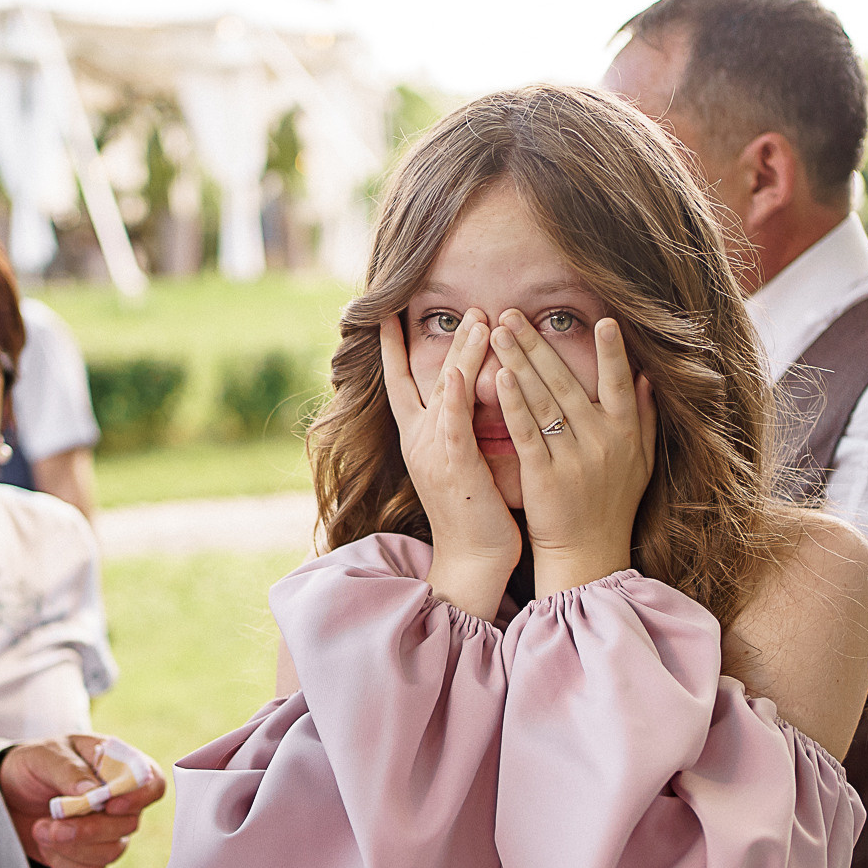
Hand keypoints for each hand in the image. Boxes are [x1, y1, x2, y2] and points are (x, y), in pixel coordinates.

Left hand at [0, 734, 164, 867]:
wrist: (6, 795)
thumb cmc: (32, 766)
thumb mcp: (43, 755)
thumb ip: (69, 769)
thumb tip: (93, 791)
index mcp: (117, 766)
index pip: (152, 782)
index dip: (140, 797)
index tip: (110, 805)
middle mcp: (120, 801)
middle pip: (129, 824)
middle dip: (88, 828)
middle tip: (53, 819)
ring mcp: (108, 832)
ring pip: (110, 852)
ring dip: (71, 845)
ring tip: (40, 828)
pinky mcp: (89, 857)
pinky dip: (63, 861)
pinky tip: (45, 843)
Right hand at [379, 309, 523, 617]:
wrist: (473, 561)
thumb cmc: (475, 514)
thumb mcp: (462, 462)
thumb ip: (460, 427)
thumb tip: (470, 394)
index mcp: (418, 439)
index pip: (400, 383)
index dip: (393, 348)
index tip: (390, 312)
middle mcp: (419, 441)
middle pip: (423, 376)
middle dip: (446, 339)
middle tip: (467, 305)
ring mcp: (434, 454)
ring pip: (443, 392)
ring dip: (460, 354)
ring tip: (478, 319)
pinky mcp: (455, 468)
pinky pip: (451, 426)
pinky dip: (452, 398)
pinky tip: (455, 372)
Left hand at [492, 311, 653, 596]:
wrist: (587, 555)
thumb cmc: (612, 507)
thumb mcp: (641, 464)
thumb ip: (646, 419)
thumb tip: (648, 377)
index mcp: (627, 434)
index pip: (619, 383)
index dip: (613, 352)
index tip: (603, 319)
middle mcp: (602, 441)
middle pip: (568, 382)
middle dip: (540, 344)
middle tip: (514, 313)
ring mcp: (573, 458)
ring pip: (544, 400)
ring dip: (521, 361)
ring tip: (498, 331)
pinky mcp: (544, 476)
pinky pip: (527, 432)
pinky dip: (513, 403)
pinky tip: (498, 377)